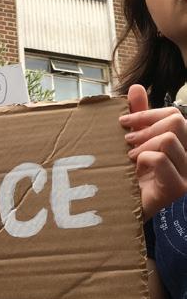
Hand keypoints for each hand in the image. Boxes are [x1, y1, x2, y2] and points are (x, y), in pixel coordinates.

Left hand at [119, 84, 186, 218]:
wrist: (119, 210)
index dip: (148, 114)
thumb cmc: (127, 178)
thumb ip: (137, 117)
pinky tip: (136, 169)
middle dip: (145, 128)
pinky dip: (144, 158)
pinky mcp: (177, 189)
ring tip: (131, 158)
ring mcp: (186, 174)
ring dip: (143, 145)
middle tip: (126, 142)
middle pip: (177, 122)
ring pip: (169, 139)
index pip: (175, 115)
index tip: (123, 122)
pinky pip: (162, 159)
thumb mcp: (131, 143)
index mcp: (179, 144)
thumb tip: (137, 88)